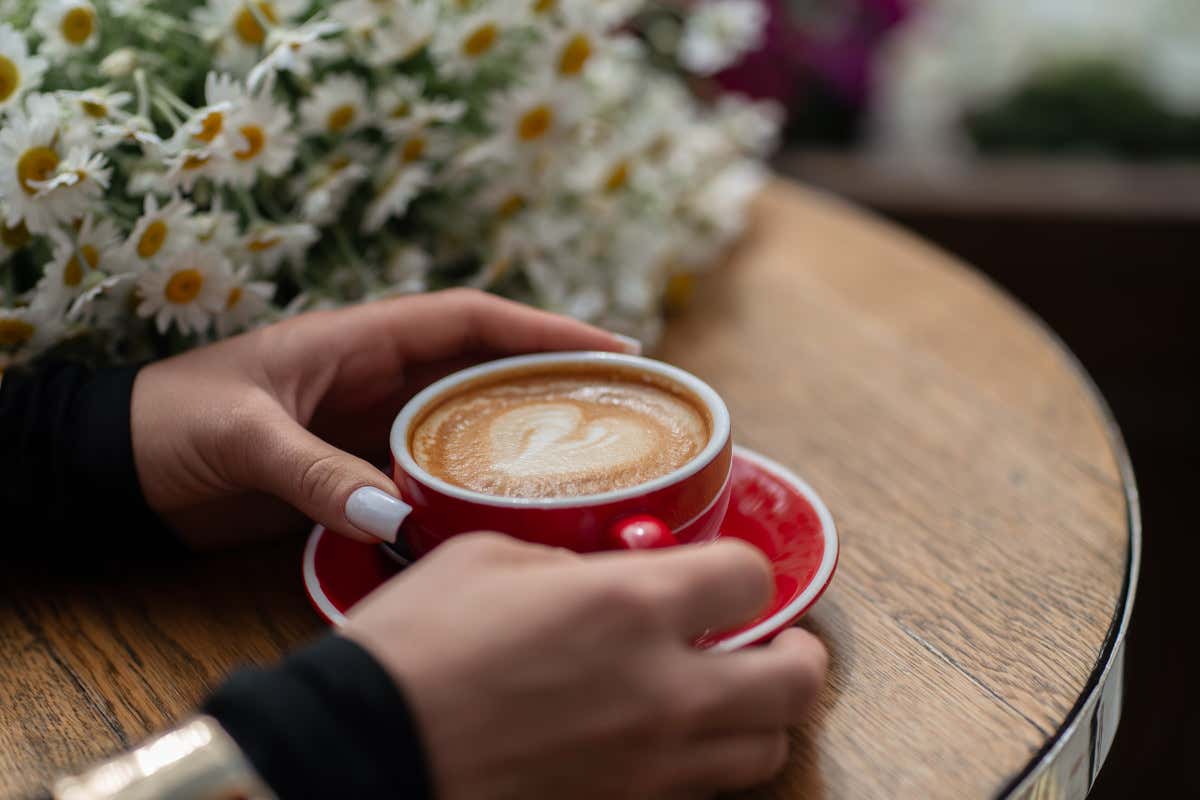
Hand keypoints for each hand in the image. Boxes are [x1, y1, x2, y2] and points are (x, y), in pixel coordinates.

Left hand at [130, 289, 636, 547]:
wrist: (117, 470)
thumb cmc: (170, 425)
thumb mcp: (243, 436)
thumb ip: (317, 472)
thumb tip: (396, 518)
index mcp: (358, 340)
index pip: (468, 321)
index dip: (541, 328)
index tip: (608, 345)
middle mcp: (377, 377)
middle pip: (484, 368)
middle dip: (554, 378)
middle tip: (627, 404)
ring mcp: (370, 425)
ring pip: (466, 421)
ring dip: (522, 433)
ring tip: (592, 459)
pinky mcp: (357, 470)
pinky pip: (432, 470)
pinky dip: (471, 483)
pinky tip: (508, 509)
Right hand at [345, 533, 827, 799]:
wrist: (362, 753)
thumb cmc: (414, 646)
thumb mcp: (489, 558)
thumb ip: (568, 562)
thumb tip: (599, 573)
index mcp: (629, 607)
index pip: (750, 580)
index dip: (748, 569)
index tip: (731, 573)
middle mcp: (661, 691)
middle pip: (795, 681)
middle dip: (801, 653)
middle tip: (776, 639)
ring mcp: (647, 764)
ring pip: (765, 751)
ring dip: (763, 715)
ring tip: (734, 692)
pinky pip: (701, 792)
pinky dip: (710, 763)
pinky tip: (673, 738)